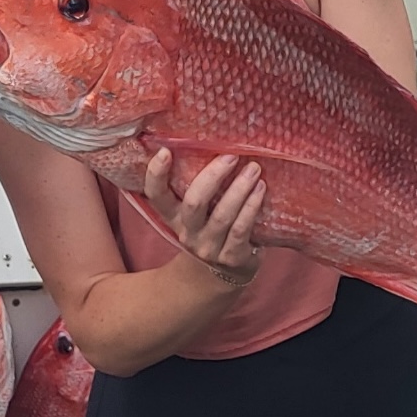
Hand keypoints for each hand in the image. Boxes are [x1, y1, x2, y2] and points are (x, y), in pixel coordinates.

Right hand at [144, 148, 265, 287]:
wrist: (218, 276)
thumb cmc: (207, 228)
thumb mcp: (191, 213)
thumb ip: (192, 186)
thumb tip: (204, 141)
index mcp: (172, 216)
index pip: (156, 195)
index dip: (156, 174)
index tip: (165, 151)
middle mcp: (186, 232)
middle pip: (194, 202)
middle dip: (213, 177)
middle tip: (231, 156)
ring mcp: (208, 247)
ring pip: (222, 215)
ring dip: (239, 189)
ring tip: (254, 168)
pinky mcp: (232, 257)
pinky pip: (242, 229)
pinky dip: (252, 207)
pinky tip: (261, 189)